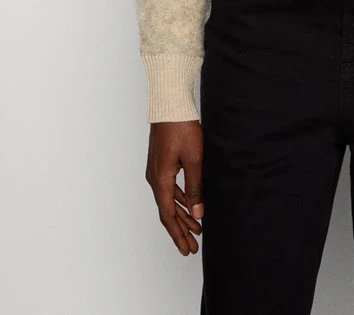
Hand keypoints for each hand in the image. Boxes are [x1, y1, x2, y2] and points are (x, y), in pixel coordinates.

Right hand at [145, 120, 204, 255]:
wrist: (170, 105)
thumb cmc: (182, 128)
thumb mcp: (194, 159)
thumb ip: (196, 188)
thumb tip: (198, 214)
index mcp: (161, 180)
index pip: (168, 215)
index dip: (178, 234)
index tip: (186, 249)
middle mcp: (155, 178)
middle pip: (168, 211)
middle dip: (181, 230)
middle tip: (192, 247)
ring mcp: (157, 170)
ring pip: (169, 200)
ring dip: (182, 215)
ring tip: (196, 229)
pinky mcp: (162, 163)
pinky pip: (170, 188)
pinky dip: (180, 200)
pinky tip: (191, 205)